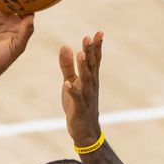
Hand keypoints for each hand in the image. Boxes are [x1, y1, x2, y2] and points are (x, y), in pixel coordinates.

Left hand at [59, 31, 103, 146]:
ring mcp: (87, 97)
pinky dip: (72, 91)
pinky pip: (76, 98)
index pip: (95, 60)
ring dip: (83, 67)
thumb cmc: (78, 104)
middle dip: (90, 52)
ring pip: (86, 80)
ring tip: (80, 54)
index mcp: (90, 78)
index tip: (98, 32)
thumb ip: (67, 65)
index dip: (96, 47)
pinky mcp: (79, 108)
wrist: (85, 131)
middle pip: (91, 66)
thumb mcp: (70, 81)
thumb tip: (65, 46)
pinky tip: (67, 84)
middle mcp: (91, 85)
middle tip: (88, 38)